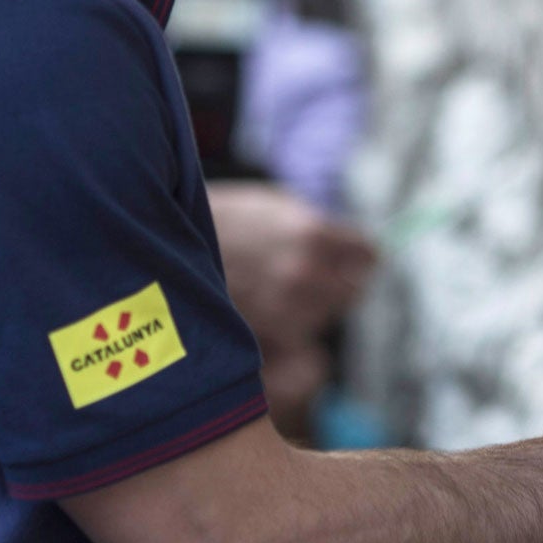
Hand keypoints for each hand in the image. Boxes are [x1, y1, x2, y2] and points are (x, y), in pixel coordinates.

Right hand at [209, 183, 375, 351]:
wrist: (174, 246)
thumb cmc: (229, 221)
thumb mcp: (280, 207)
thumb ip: (324, 230)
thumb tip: (365, 252)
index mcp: (313, 233)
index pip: (369, 254)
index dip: (359, 254)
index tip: (351, 254)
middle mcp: (305, 272)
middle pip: (354, 288)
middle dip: (341, 280)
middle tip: (315, 271)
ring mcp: (286, 307)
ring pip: (328, 314)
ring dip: (317, 304)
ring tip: (282, 285)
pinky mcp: (268, 333)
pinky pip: (303, 336)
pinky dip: (295, 326)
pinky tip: (272, 306)